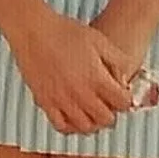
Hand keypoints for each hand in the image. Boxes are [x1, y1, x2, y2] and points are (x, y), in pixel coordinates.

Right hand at [9, 9, 133, 134]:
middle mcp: (81, 93)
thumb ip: (117, 60)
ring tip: (92, 111)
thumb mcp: (99, 40)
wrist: (32, 30)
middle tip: (108, 104)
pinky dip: (70, 126)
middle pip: (106, 120)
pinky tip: (73, 116)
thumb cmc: (64, 31)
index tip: (121, 93)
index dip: (126, 99)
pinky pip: (61, 126)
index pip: (123, 103)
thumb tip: (125, 80)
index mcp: (97, 78)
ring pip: (85, 127)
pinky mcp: (45, 102)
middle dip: (112, 113)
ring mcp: (62, 100)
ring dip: (93, 122)